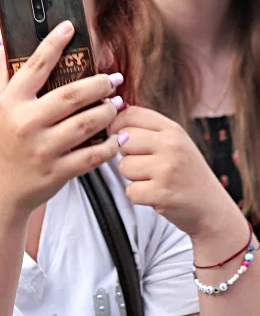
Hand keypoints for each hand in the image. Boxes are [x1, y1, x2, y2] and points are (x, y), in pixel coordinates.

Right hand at [0, 22, 123, 216]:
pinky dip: (110, 145)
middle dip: (97, 84)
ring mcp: (42, 149)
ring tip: (117, 104)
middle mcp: (24, 123)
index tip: (69, 27)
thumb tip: (0, 39)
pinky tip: (120, 137)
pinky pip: (91, 156)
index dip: (53, 44)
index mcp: (9, 103)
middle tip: (114, 78)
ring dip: (107, 112)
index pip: (34, 66)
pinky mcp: (57, 172)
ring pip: (85, 124)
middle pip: (70, 95)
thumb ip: (4, 75)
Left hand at [110, 106, 237, 237]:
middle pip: (122, 140)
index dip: (117, 126)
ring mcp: (167, 170)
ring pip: (123, 166)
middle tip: (146, 165)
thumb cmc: (185, 173)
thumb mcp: (174, 142)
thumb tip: (110, 115)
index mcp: (173, 130)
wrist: (212, 208)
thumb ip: (145, 128)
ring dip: (133, 177)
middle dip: (126, 154)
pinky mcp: (162, 194)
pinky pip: (130, 191)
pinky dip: (138, 196)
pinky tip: (156, 195)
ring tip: (154, 180)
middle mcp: (171, 146)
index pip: (130, 114)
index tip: (120, 137)